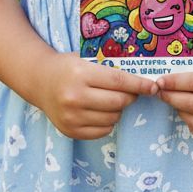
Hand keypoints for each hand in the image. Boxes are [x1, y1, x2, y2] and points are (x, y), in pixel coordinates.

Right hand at [38, 53, 157, 139]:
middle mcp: (75, 97)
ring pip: (113, 118)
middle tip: (131, 92)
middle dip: (131, 97)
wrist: (39, 81)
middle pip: (118, 102)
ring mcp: (71, 117)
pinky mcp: (70, 131)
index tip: (153, 86)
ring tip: (111, 100)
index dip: (139, 84)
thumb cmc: (68, 67)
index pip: (119, 81)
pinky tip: (100, 111)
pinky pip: (102, 131)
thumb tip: (142, 81)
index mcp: (80, 75)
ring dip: (119, 110)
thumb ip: (110, 70)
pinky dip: (108, 121)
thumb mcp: (86, 60)